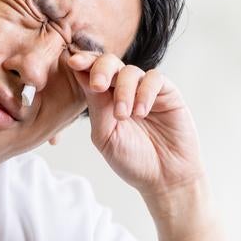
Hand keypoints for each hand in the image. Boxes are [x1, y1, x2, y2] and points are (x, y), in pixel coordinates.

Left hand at [65, 50, 203, 201]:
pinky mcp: (168, 93)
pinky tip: (141, 112)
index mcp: (104, 100)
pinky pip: (154, 79)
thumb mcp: (106, 136)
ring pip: (131, 72)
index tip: (72, 62)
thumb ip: (95, 107)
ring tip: (124, 115)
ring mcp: (146, 91)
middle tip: (98, 85)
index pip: (91, 73)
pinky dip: (145, 92)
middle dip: (101, 70)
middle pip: (110, 63)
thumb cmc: (133, 161)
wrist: (164, 178)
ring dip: (124, 91)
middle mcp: (124, 91)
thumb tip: (81, 75)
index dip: (83, 63)